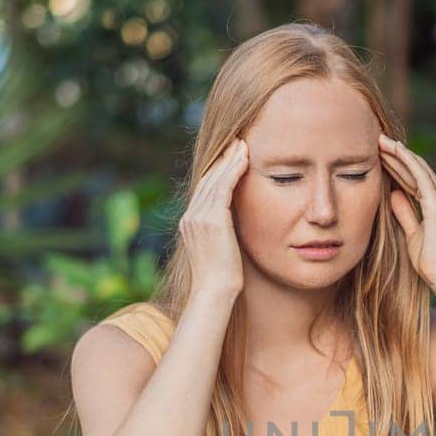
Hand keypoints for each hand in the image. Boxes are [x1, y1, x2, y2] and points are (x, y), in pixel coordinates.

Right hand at [179, 137, 249, 296]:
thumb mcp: (219, 252)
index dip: (217, 172)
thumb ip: (222, 235)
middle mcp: (191, 216)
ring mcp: (198, 217)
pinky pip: (223, 186)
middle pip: (207, 179)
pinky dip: (233, 170)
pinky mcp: (212, 219)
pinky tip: (245, 158)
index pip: (204, 190)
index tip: (230, 158)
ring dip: (230, 159)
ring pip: (215, 179)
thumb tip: (232, 230)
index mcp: (190, 224)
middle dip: (222, 160)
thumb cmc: (222, 280)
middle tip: (237, 142)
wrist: (215, 292)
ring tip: (243, 144)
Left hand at [379, 133, 435, 286]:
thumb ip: (405, 212)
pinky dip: (408, 161)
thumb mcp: (412, 233)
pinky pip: (421, 177)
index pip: (414, 177)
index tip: (379, 154)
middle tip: (376, 138)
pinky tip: (396, 150)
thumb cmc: (430, 260)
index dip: (396, 164)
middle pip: (415, 168)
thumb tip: (394, 194)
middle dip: (395, 153)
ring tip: (380, 140)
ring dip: (398, 153)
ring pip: (417, 168)